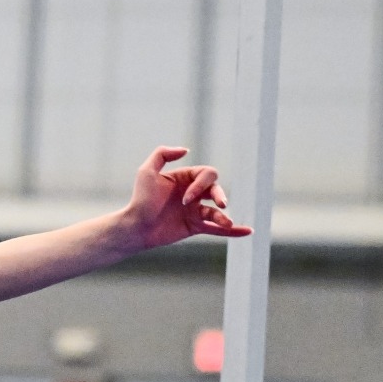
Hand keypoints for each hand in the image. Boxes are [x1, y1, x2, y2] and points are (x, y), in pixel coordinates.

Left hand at [118, 146, 250, 249]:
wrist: (135, 227)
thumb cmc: (140, 199)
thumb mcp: (146, 172)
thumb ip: (163, 154)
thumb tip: (186, 150)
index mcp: (185, 179)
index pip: (206, 175)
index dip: (201, 185)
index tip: (186, 199)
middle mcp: (192, 194)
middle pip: (216, 189)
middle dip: (219, 195)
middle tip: (220, 204)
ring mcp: (194, 211)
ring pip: (216, 212)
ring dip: (223, 217)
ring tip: (225, 221)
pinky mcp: (194, 227)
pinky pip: (217, 229)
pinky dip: (233, 231)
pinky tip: (248, 231)